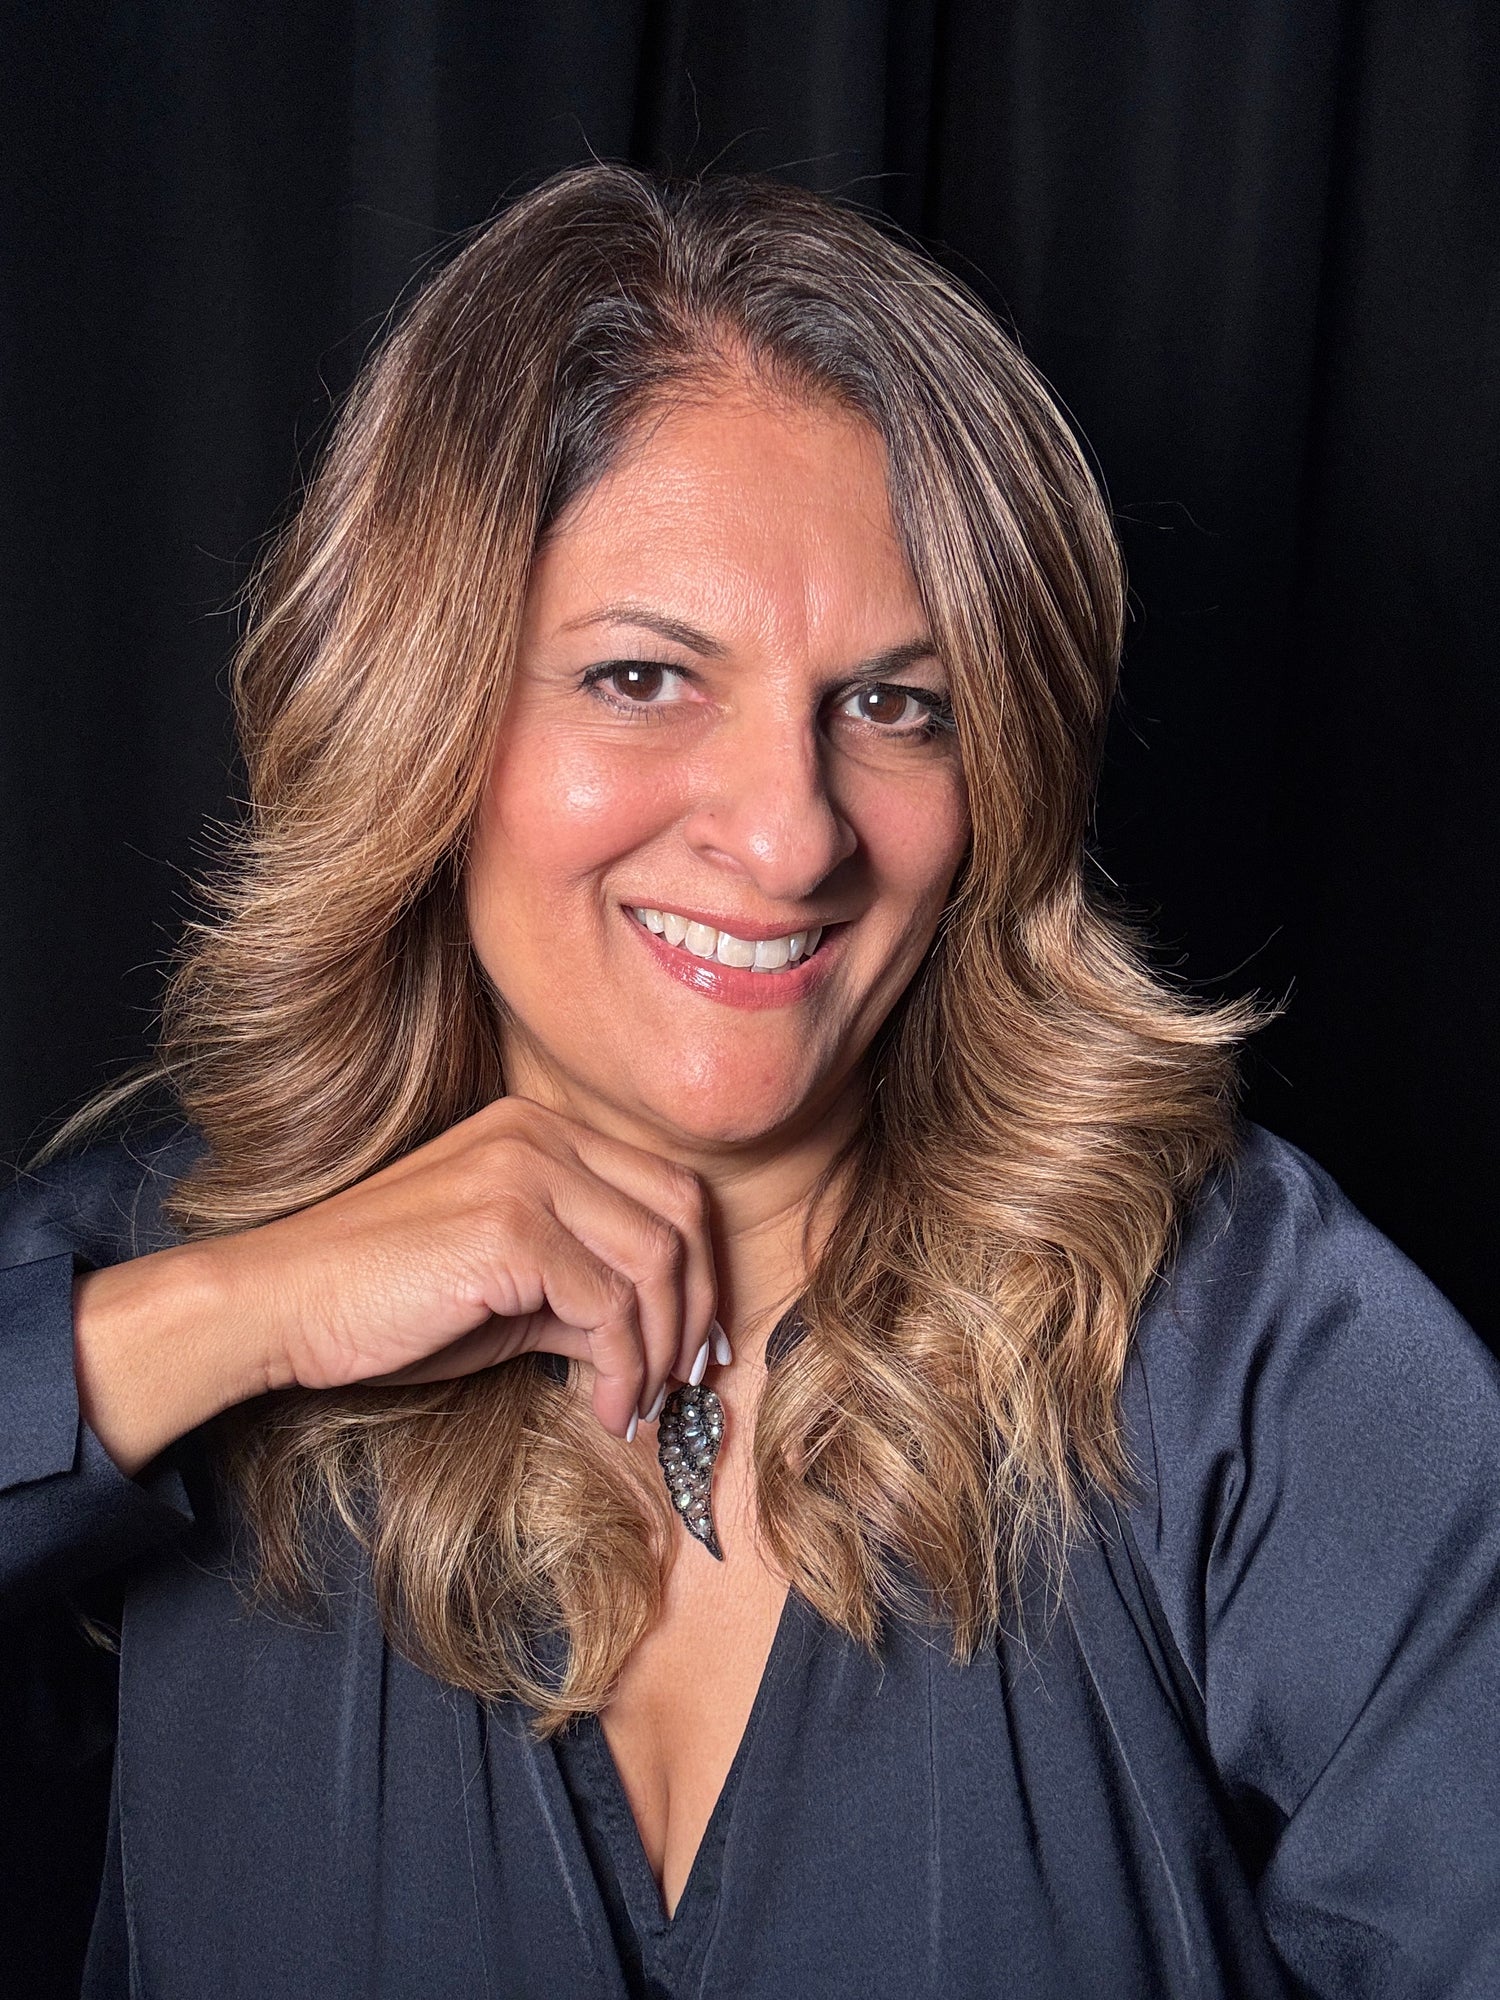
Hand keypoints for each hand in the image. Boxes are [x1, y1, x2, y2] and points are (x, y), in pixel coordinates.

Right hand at [72, 1097, 722, 1478]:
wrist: (283, 1302)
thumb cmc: (384, 1298)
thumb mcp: (506, 1287)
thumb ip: (580, 1290)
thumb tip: (654, 1337)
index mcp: (540, 1132)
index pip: (667, 1187)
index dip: (699, 1269)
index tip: (693, 1341)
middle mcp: (540, 1136)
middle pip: (680, 1215)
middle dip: (695, 1308)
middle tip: (682, 1380)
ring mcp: (525, 1174)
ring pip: (654, 1262)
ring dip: (660, 1349)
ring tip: (636, 1404)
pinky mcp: (507, 1228)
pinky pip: (607, 1306)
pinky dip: (622, 1366)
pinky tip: (602, 1406)